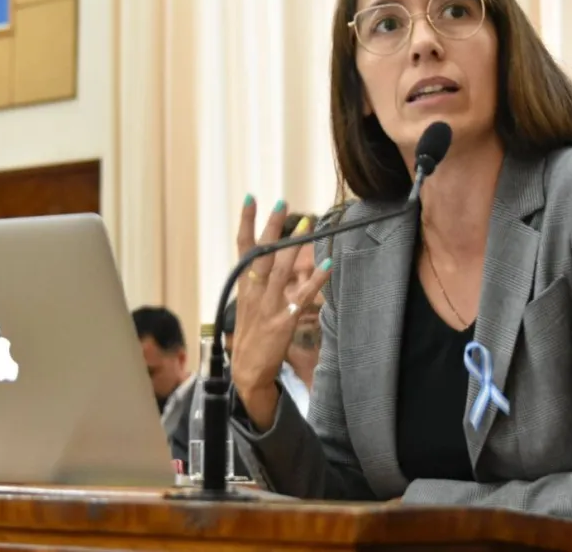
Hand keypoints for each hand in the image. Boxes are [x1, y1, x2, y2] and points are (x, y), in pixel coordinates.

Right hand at [230, 197, 331, 430]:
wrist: (247, 373)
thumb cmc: (249, 339)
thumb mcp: (246, 308)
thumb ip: (256, 286)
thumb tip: (266, 265)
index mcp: (244, 288)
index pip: (242, 248)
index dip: (246, 222)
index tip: (252, 199)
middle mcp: (254, 293)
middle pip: (261, 253)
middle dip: (271, 226)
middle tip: (282, 203)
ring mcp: (268, 306)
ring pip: (280, 270)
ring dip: (294, 246)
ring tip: (306, 224)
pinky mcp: (284, 320)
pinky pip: (302, 296)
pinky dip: (315, 280)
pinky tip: (328, 265)